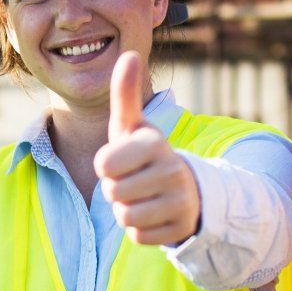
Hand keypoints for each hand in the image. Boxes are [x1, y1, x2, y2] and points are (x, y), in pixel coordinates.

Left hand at [93, 51, 199, 246]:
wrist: (187, 189)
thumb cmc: (146, 155)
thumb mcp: (134, 127)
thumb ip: (126, 94)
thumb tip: (128, 53)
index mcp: (155, 144)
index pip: (104, 165)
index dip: (106, 165)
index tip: (122, 159)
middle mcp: (172, 171)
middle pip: (113, 193)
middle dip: (116, 190)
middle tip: (134, 180)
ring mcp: (180, 201)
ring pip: (125, 217)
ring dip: (127, 211)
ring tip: (143, 197)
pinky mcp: (180, 228)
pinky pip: (139, 237)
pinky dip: (141, 230)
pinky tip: (154, 214)